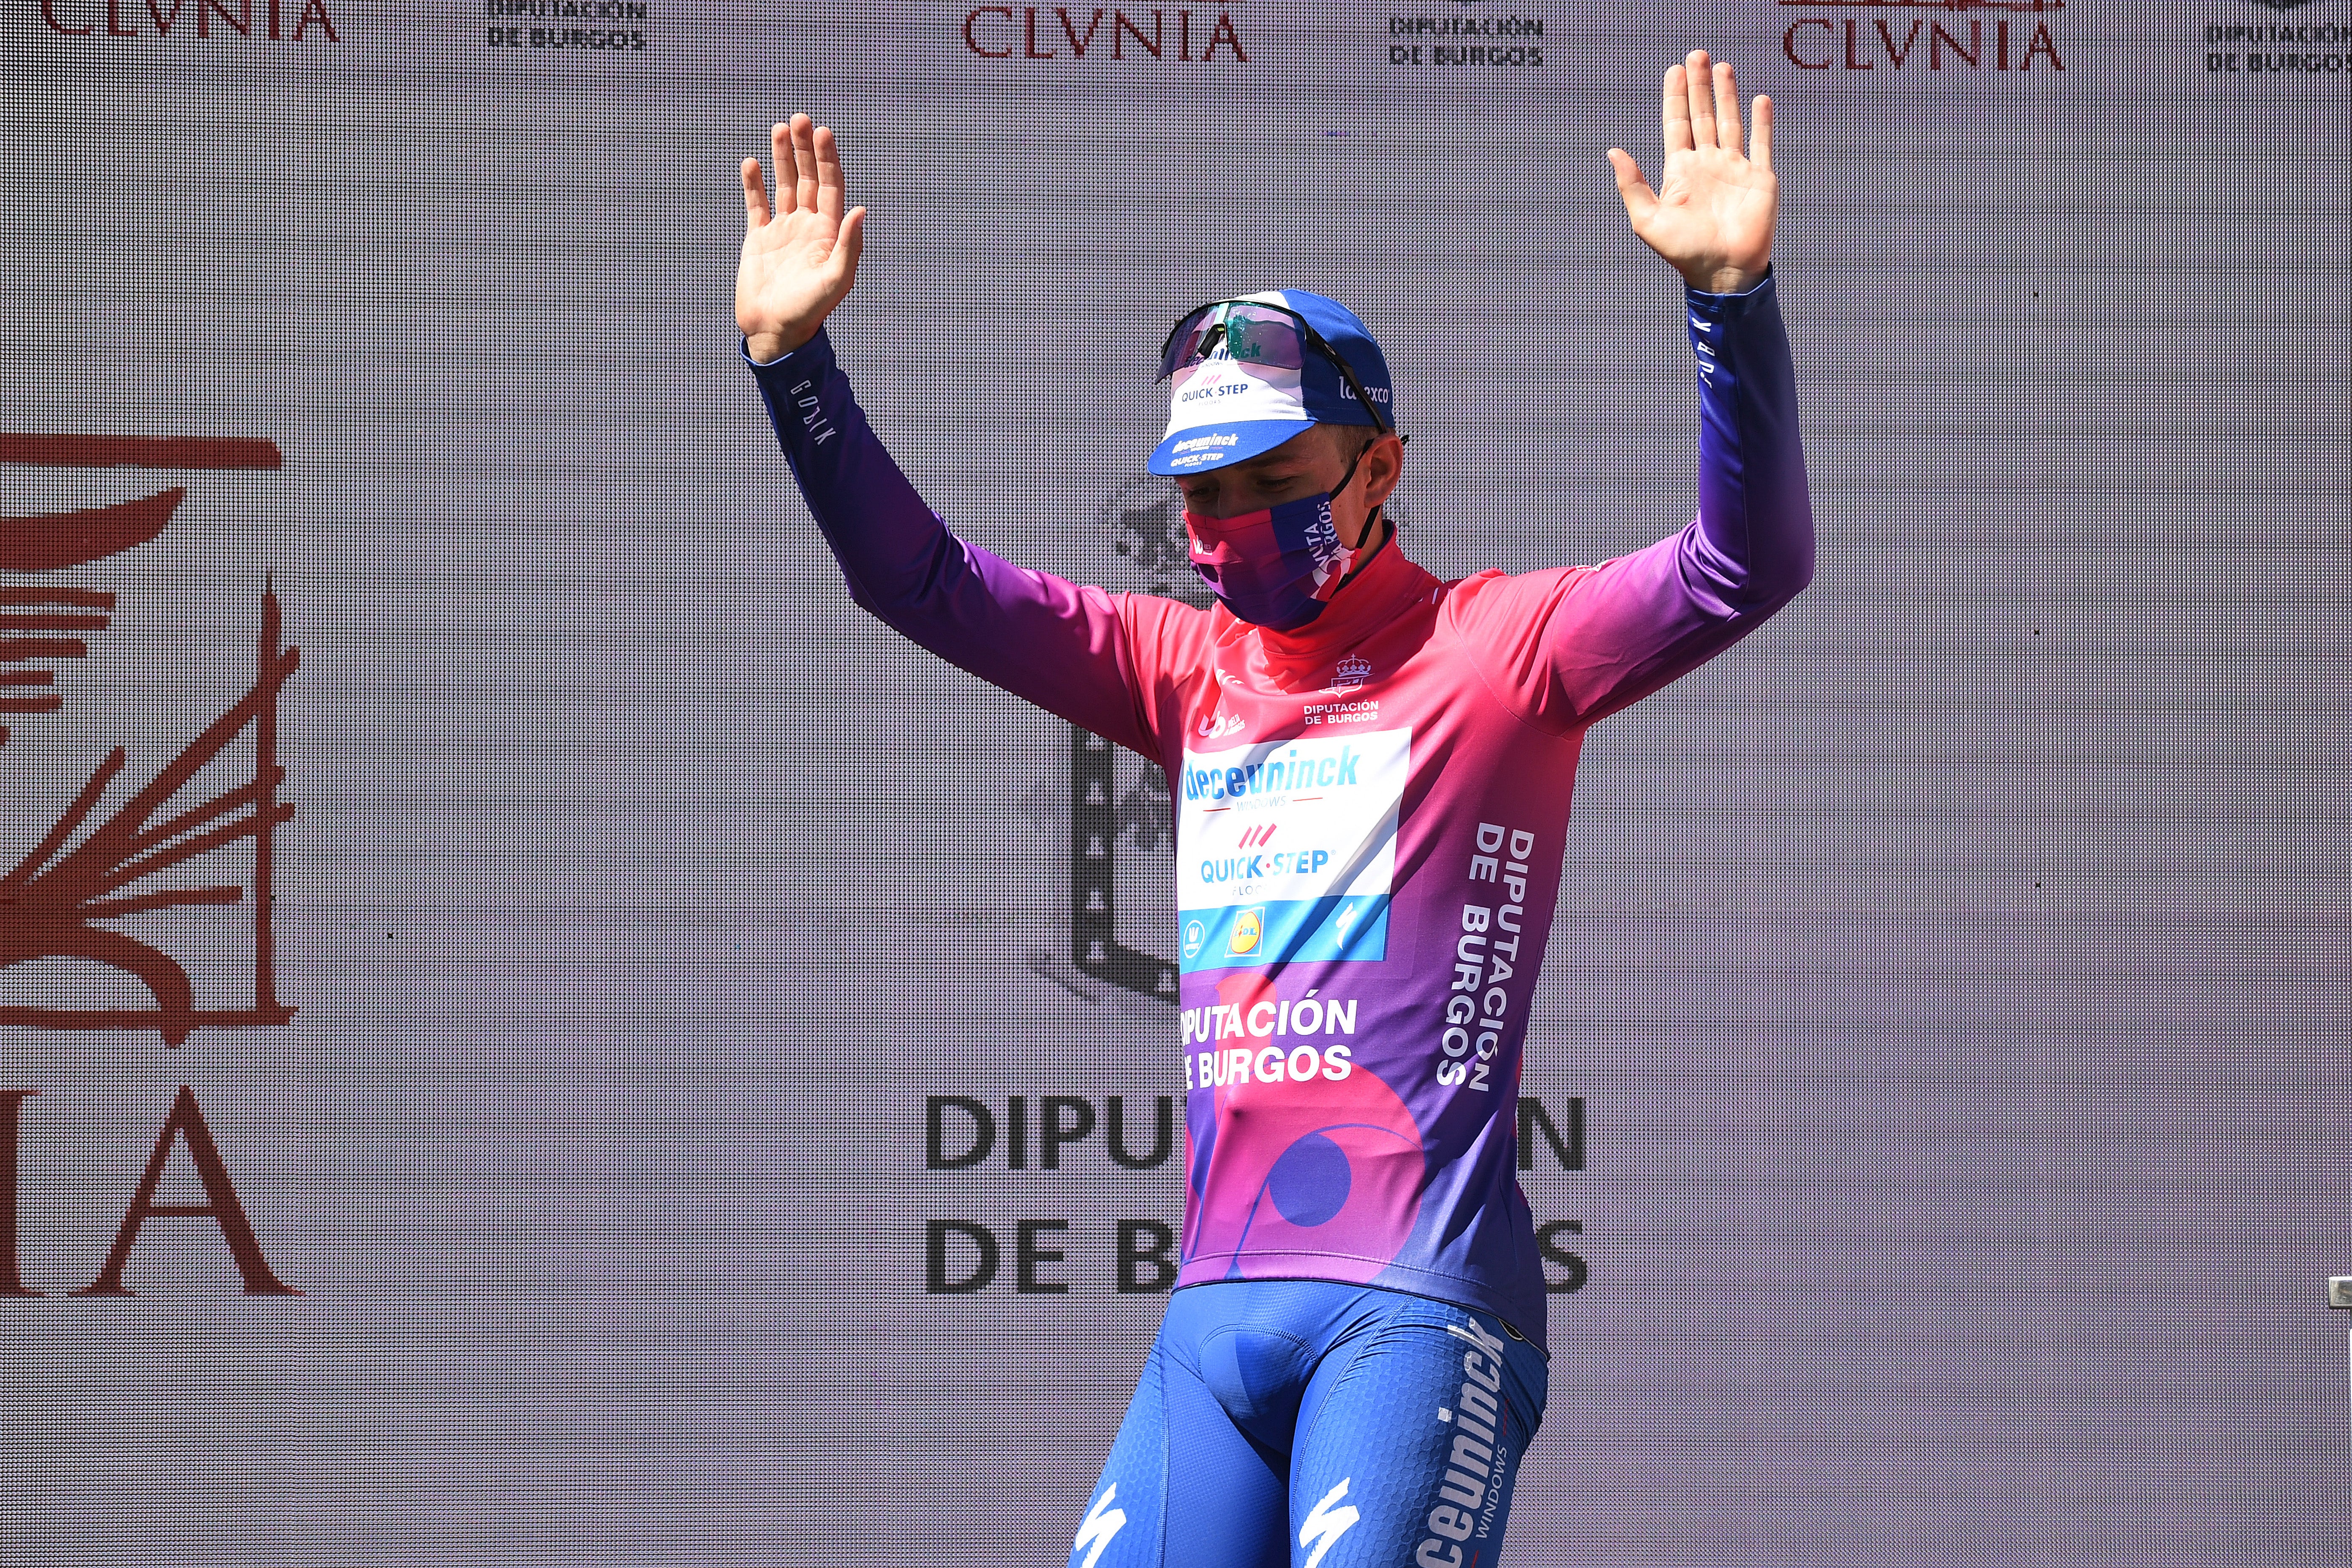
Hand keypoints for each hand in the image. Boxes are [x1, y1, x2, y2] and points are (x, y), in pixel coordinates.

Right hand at [737, 114, 866, 362]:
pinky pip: (757, 205)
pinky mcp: (759, 239)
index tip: (822, 132)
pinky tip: (752, 162)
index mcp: (829, 233)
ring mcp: (783, 231)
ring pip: (785, 185)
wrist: (775, 332)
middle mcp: (808, 226)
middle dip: (805, 149)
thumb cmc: (809, 311)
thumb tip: (861, 209)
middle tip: (800, 119)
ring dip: (783, 158)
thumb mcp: (835, 280)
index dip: (827, 159)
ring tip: (781, 128)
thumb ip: (848, 245)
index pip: (831, 186)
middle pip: (809, 178)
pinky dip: (754, 184)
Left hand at [1608, 51, 1776, 294]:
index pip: (1676, 125)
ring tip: (1722, 67)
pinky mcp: (1760, 178)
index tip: (1674, 70)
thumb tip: (1613, 152)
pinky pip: (1761, 143)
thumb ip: (1631, 185)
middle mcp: (1707, 165)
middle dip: (1699, 86)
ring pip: (1729, 122)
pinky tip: (1758, 99)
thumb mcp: (1648, 220)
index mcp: (1680, 172)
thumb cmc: (1684, 253)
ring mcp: (1734, 169)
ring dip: (1726, 95)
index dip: (1675, 97)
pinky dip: (1761, 121)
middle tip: (1697, 55)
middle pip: (1702, 116)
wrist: (1723, 273)